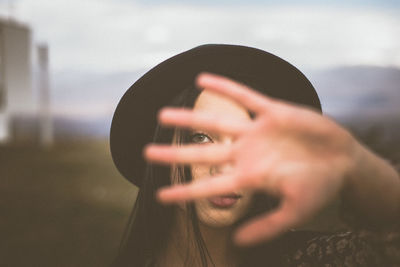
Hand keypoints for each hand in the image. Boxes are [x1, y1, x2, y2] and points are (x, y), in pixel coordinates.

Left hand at [144, 72, 360, 244]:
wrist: (343, 162)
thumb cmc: (320, 189)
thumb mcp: (296, 212)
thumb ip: (268, 227)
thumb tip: (236, 243)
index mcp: (250, 178)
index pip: (210, 185)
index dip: (186, 191)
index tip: (161, 195)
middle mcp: (246, 154)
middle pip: (203, 152)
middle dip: (176, 154)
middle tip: (146, 153)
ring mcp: (257, 132)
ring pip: (216, 122)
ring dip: (189, 118)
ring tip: (162, 115)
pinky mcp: (272, 112)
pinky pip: (244, 96)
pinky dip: (225, 87)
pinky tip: (202, 78)